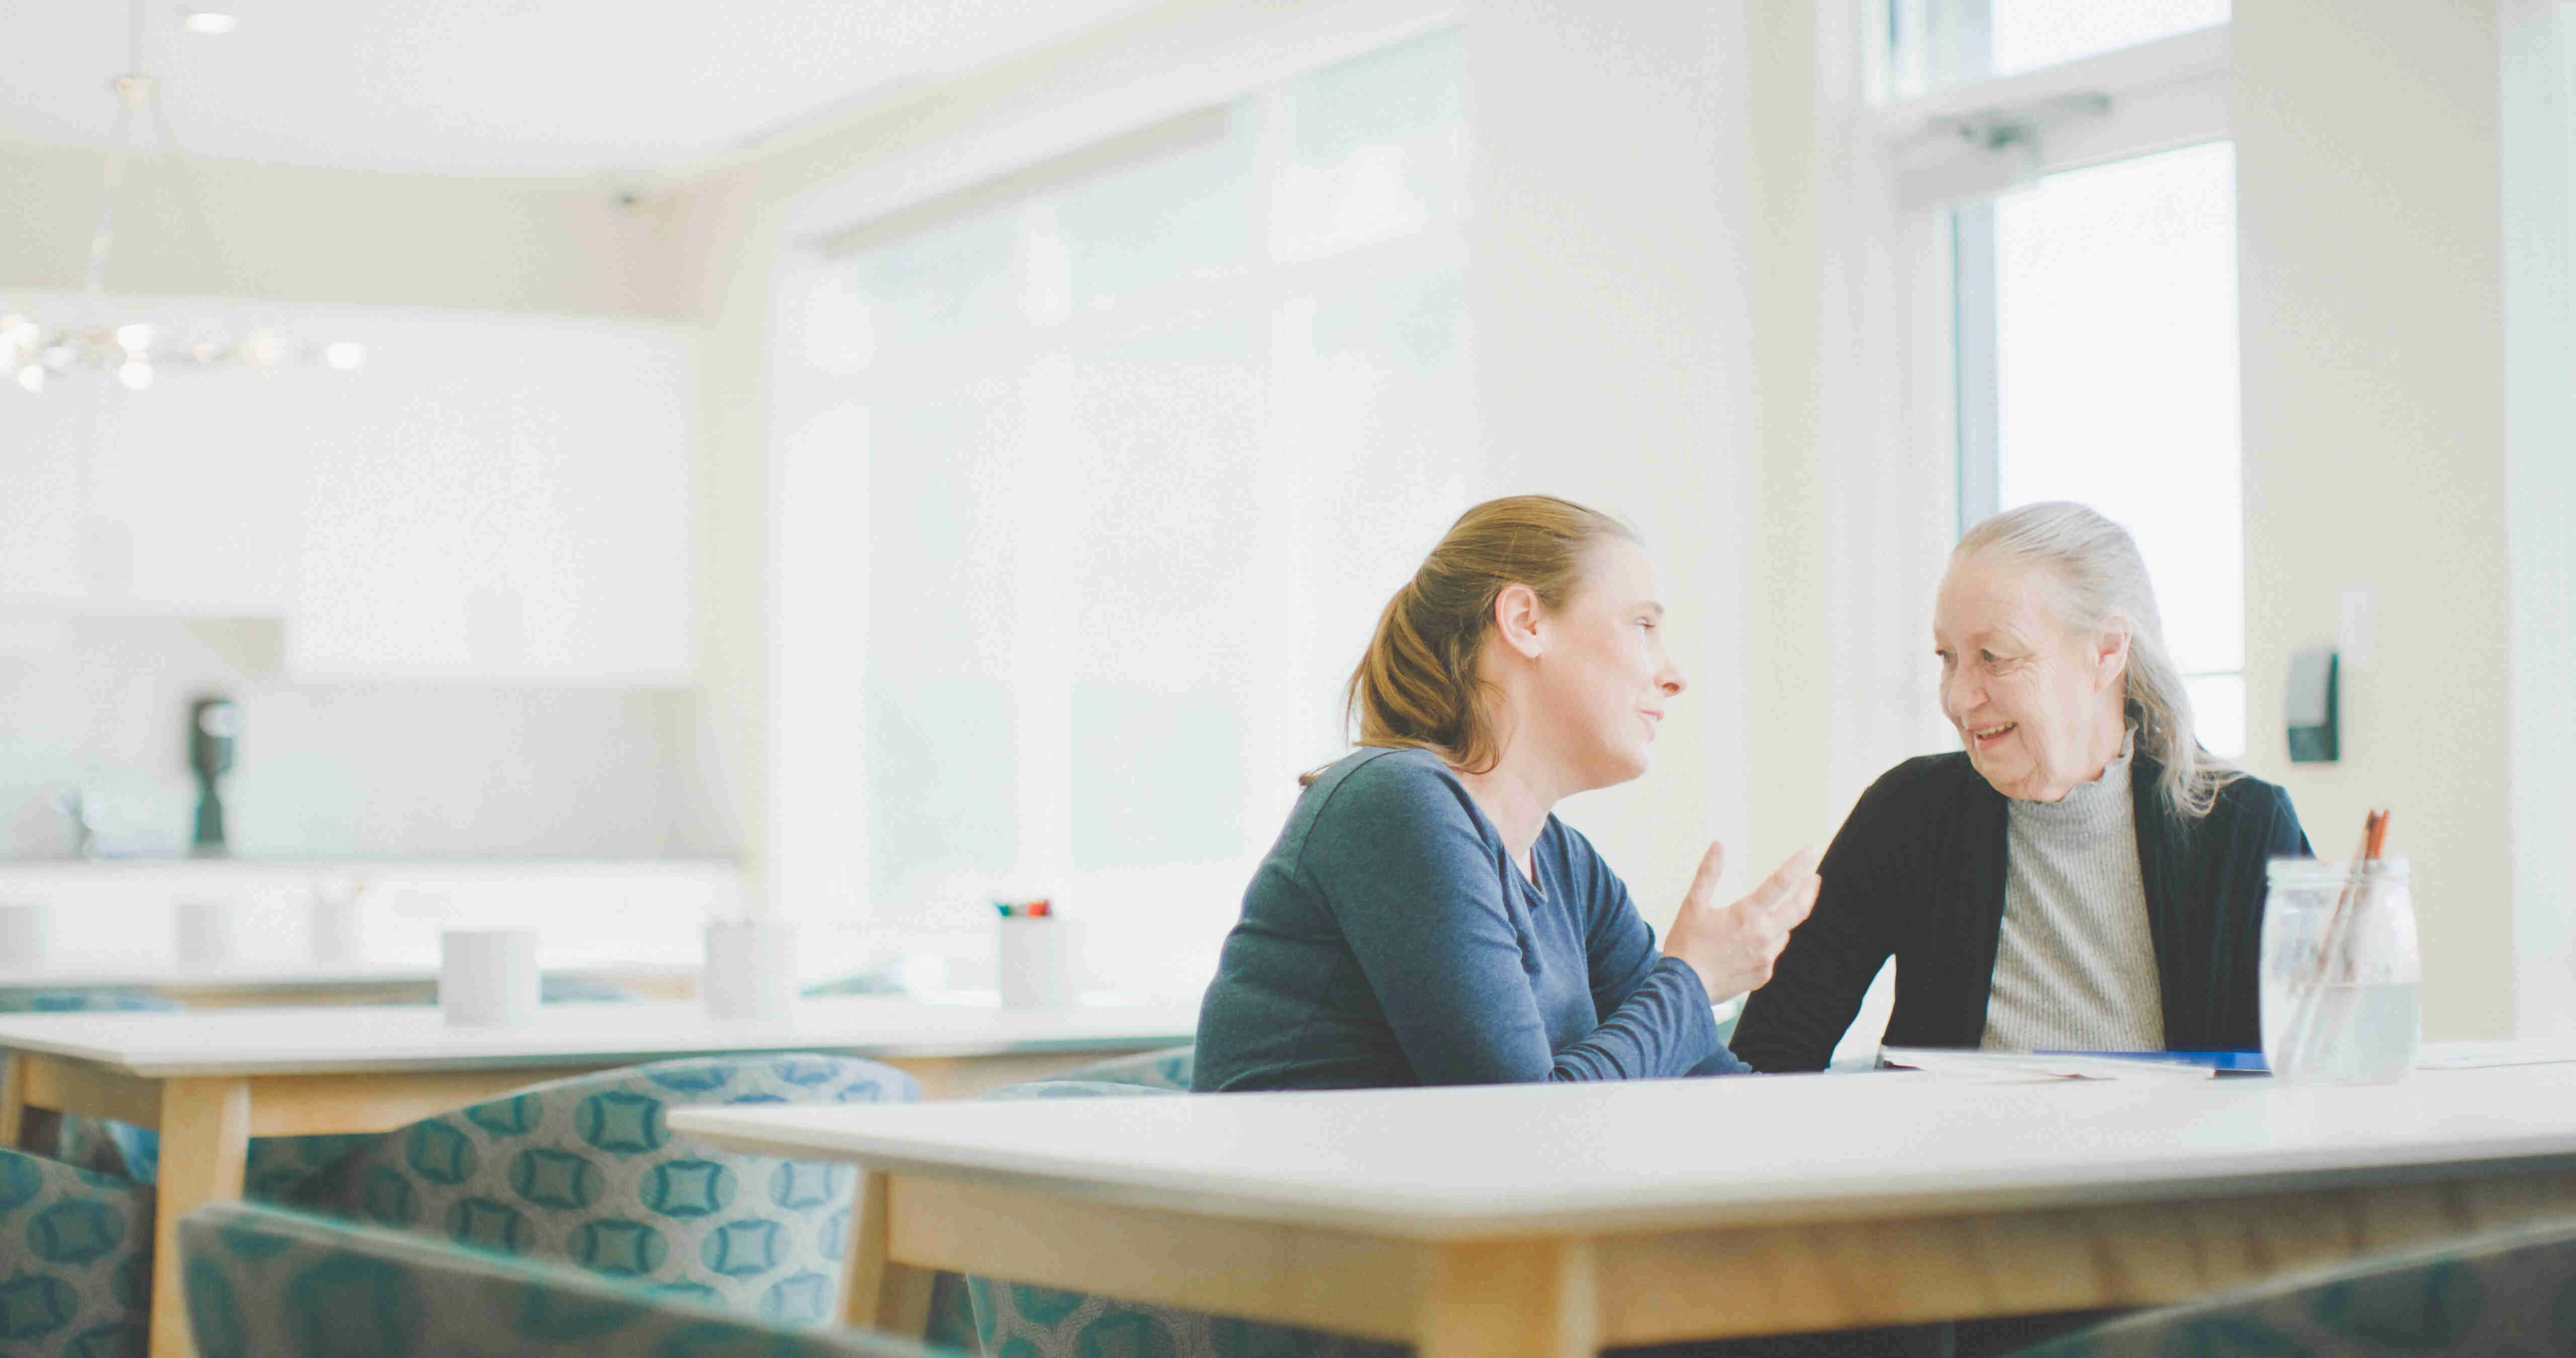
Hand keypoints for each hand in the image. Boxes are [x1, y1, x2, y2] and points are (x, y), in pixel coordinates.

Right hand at [1661, 842, 1821, 1002]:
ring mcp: (1766, 957)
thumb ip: (1709, 873)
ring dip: (1780, 921)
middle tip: (1814, 878)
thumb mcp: (1693, 904)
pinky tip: (1747, 945)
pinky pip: (1771, 953)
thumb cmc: (1686, 944)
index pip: (1780, 882)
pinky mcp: (1763, 974)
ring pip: (1784, 933)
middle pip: (1798, 909)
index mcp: (1747, 914)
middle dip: (1809, 891)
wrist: (1684, 988)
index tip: (1812, 850)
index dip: (1799, 864)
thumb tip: (1719, 844)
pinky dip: (1766, 944)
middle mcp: (1763, 935)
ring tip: (1763, 918)